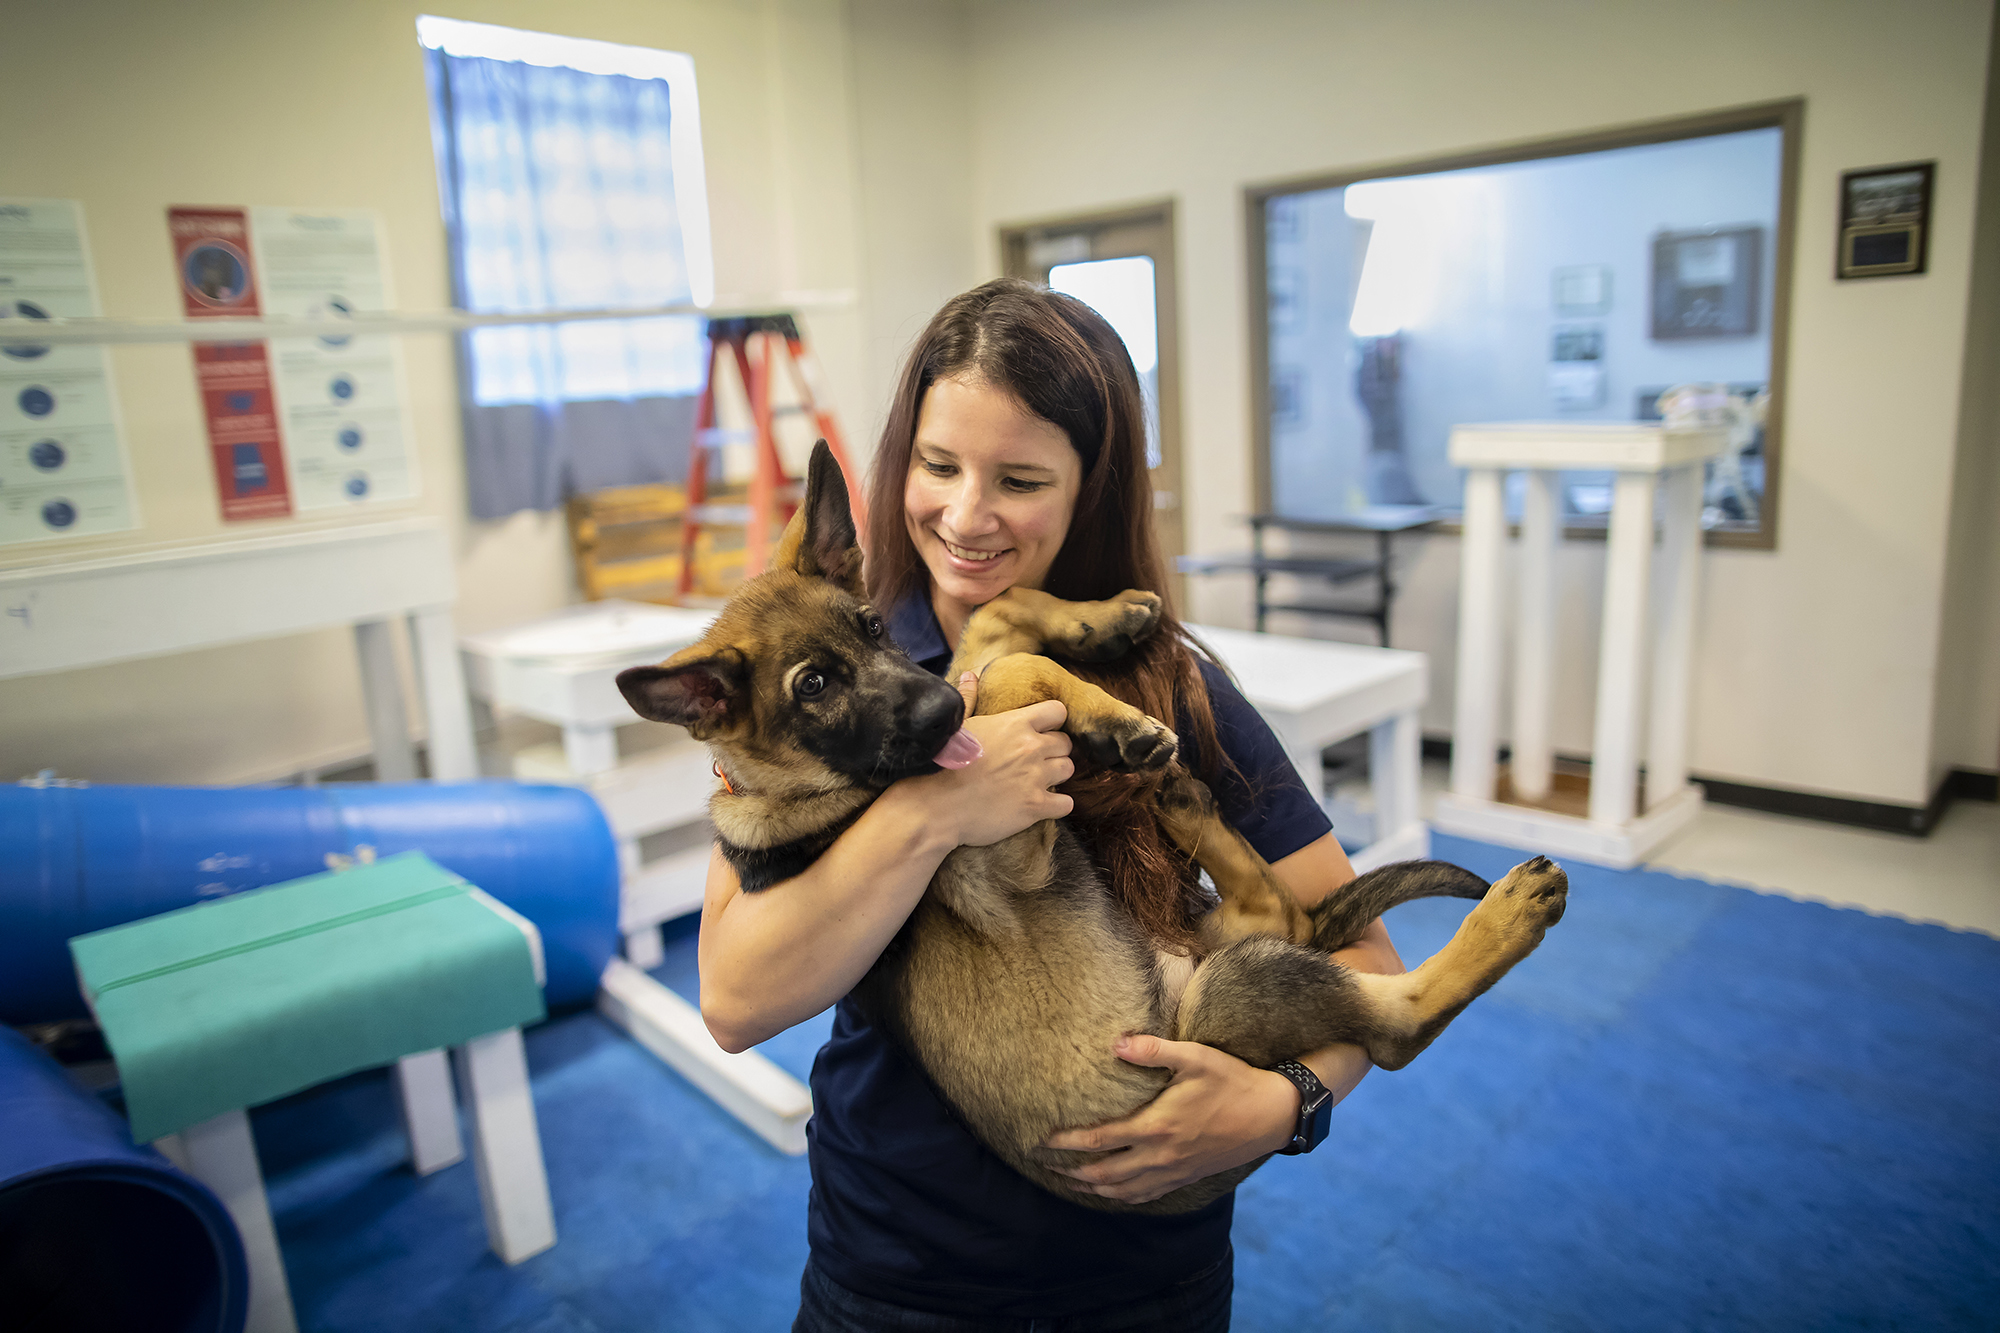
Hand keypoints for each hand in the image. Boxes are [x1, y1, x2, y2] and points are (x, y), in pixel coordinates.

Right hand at [915, 671, 1073, 846]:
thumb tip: (970, 675)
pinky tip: (1041, 805)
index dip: (1051, 721)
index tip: (1041, 731)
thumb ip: (969, 698)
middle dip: (1054, 750)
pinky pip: (1066, 803)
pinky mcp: (1036, 807)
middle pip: (1065, 743)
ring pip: (1068, 769)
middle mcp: (1031, 747)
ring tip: (1036, 781)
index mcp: (1015, 723)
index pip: (1057, 711)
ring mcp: (1036, 778)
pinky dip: (1057, 805)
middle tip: (1035, 760)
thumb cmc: (941, 765)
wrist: (933, 807)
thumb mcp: (956, 725)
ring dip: (1056, 775)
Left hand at [1041, 1034, 1297, 1204]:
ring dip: (1092, 1187)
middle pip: (1104, 1173)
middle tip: (1045, 1164)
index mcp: (1157, 1126)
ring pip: (1123, 1190)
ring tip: (1070, 1180)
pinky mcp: (1187, 1176)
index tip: (1042, 1140)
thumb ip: (1154, 1050)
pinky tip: (1113, 1192)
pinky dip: (1123, 1197)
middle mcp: (1161, 1156)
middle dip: (1071, 1170)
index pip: (1101, 1139)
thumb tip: (1116, 1043)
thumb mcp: (1195, 1057)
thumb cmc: (1232, 1081)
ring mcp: (1174, 1171)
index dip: (1068, 1141)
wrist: (1271, 1115)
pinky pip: (1147, 1195)